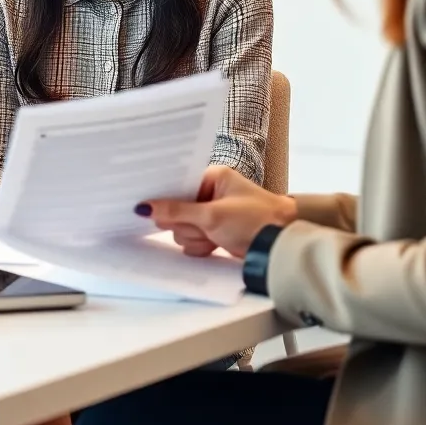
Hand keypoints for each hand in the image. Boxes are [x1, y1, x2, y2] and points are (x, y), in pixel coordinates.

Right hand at [138, 165, 296, 258]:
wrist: (280, 245)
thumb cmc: (255, 220)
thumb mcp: (212, 215)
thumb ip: (177, 211)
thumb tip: (145, 207)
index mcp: (212, 178)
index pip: (177, 185)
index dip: (166, 198)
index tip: (150, 208)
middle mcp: (210, 194)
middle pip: (177, 211)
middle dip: (187, 224)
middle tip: (202, 226)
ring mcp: (211, 214)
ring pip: (183, 229)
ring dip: (195, 238)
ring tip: (214, 237)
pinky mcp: (214, 233)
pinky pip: (192, 241)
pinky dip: (200, 246)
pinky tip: (214, 245)